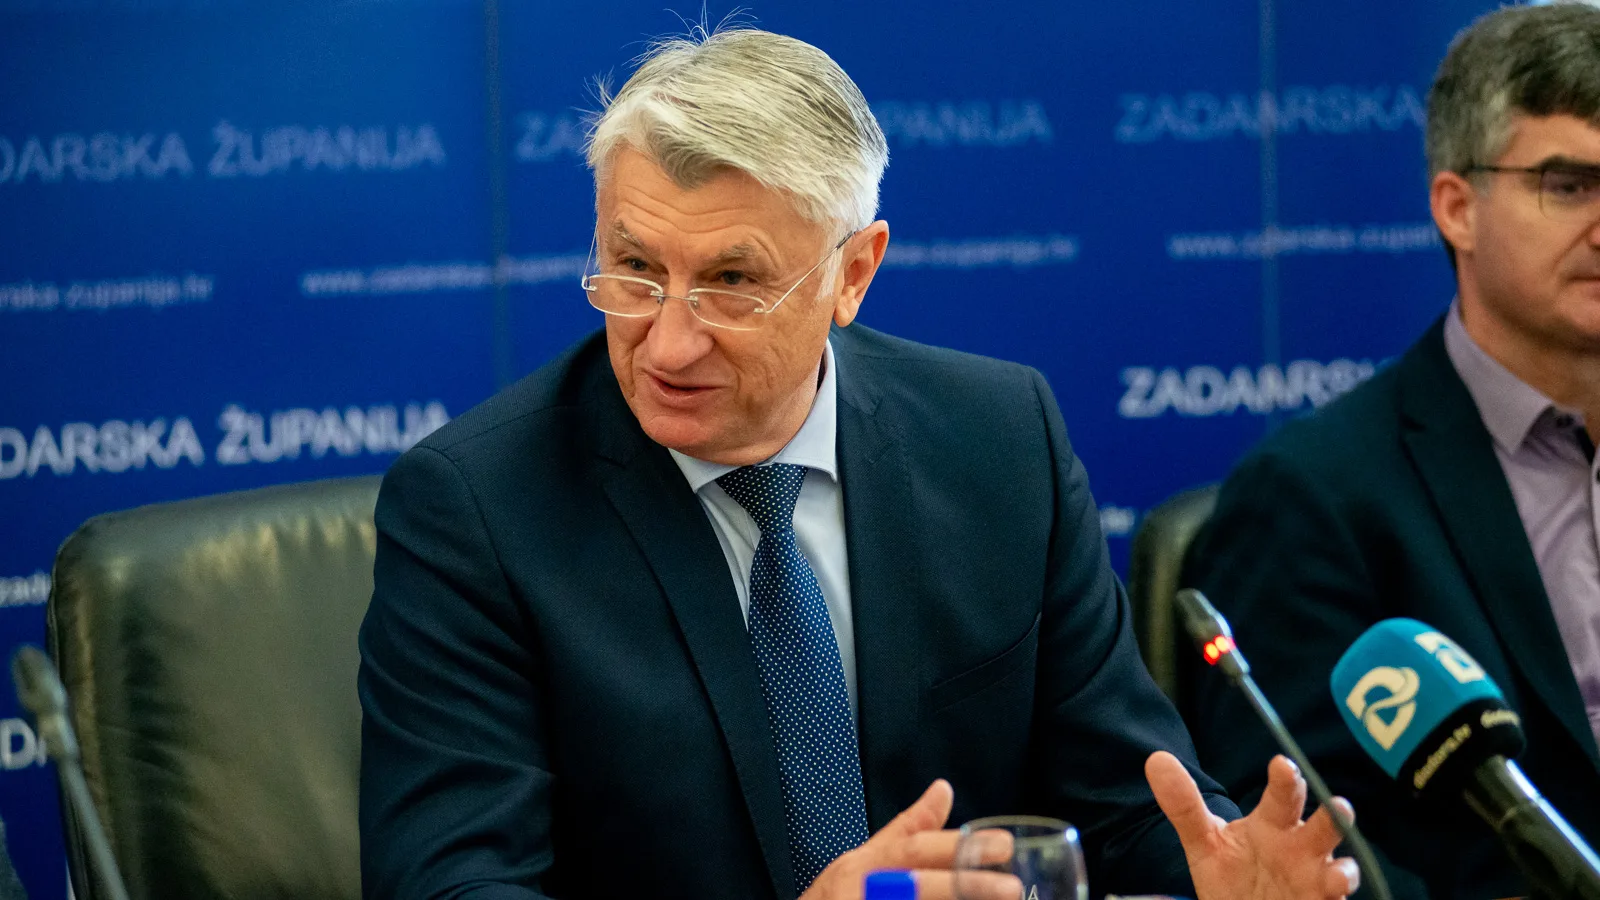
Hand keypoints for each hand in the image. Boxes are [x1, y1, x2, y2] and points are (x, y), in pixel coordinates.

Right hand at [800, 780, 1019, 899]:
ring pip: (916, 899)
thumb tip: (943, 789)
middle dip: (965, 884)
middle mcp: (862, 890)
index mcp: (863, 866)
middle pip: (917, 885)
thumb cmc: (839, 897)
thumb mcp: (865, 859)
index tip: (1003, 844)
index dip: (958, 847)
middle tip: (1011, 888)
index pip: (912, 850)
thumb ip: (907, 828)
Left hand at [1146, 751, 1359, 899]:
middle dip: (1334, 816)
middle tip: (1339, 806)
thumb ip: (1183, 806)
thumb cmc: (1231, 872)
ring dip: (1344, 872)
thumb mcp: (1204, 842)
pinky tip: (1333, 898)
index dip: (1286, 779)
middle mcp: (1302, 848)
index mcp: (1274, 824)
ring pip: (1340, 871)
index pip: (1283, 795)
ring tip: (1340, 875)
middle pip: (1324, 826)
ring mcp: (1316, 880)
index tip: (1282, 765)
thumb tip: (1155, 760)